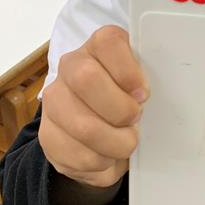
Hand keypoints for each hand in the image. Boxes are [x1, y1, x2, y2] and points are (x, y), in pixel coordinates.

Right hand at [39, 26, 147, 188]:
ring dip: (116, 143)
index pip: (108, 42)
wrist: (100, 138)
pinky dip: (101, 162)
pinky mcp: (47, 135)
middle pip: (87, 79)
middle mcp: (70, 67)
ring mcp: (54, 101)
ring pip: (83, 126)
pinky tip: (107, 155)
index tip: (143, 94)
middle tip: (134, 120)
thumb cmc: (129, 106)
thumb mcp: (142, 88)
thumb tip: (157, 96)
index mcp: (99, 48)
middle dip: (119, 109)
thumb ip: (147, 83)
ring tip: (125, 143)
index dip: (128, 70)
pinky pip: (76, 155)